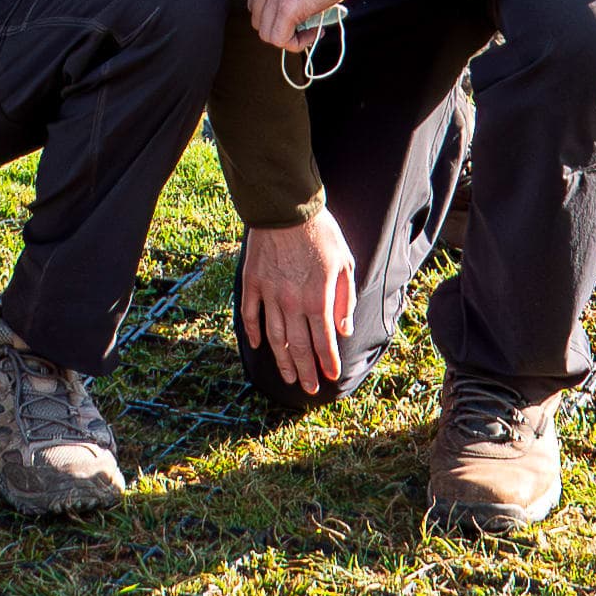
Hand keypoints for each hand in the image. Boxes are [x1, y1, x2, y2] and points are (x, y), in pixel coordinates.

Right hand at [241, 209, 359, 393]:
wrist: (287, 207)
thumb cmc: (321, 233)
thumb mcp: (345, 264)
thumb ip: (344, 300)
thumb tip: (344, 330)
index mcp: (317, 300)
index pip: (324, 342)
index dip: (328, 362)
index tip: (331, 377)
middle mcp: (292, 303)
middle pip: (299, 347)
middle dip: (306, 371)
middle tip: (309, 388)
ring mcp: (269, 294)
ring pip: (275, 337)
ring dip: (282, 360)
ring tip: (287, 377)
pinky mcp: (253, 282)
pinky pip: (251, 314)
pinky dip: (254, 333)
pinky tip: (257, 346)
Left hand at [248, 0, 402, 48]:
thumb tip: (302, 10)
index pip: (258, 4)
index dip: (275, 17)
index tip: (295, 18)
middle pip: (259, 20)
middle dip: (281, 29)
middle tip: (304, 27)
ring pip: (267, 34)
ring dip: (290, 38)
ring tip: (312, 30)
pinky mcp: (287, 8)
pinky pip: (281, 39)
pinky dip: (298, 43)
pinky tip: (315, 32)